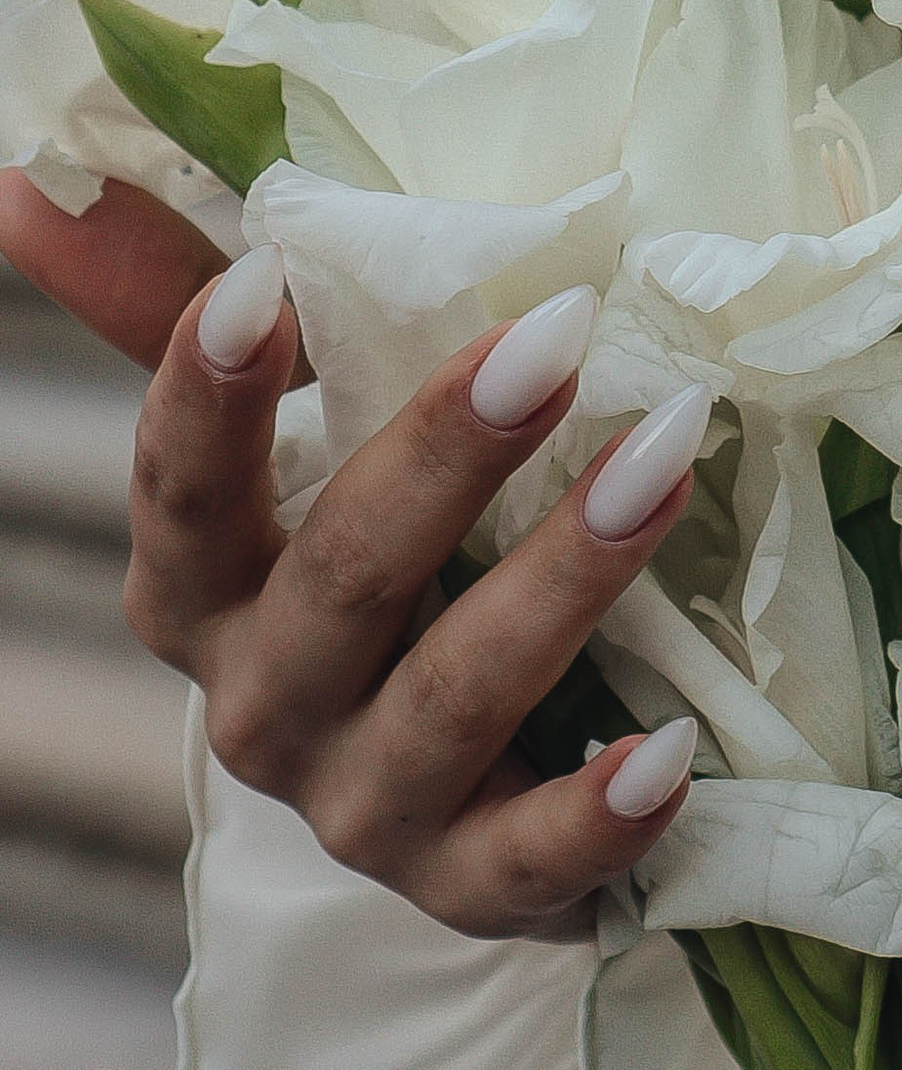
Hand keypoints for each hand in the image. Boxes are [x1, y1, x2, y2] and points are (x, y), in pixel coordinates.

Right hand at [0, 170, 704, 940]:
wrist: (450, 785)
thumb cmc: (370, 565)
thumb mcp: (285, 441)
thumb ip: (179, 312)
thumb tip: (31, 178)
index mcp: (203, 593)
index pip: (180, 490)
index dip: (210, 392)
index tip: (268, 284)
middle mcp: (263, 708)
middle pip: (342, 577)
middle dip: (448, 452)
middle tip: (561, 334)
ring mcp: (363, 809)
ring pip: (454, 696)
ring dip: (563, 577)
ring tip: (663, 466)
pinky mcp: (468, 891)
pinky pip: (530, 864)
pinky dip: (598, 812)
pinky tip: (670, 752)